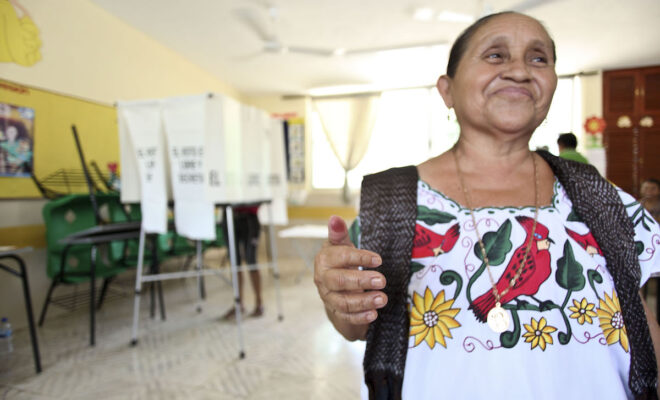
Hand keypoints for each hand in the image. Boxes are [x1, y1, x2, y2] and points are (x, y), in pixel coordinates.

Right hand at [314, 215, 386, 339]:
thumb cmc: (340, 261)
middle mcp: (323, 280)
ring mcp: (328, 298)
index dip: (359, 258)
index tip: (378, 260)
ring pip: (344, 302)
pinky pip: (347, 317)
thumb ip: (339, 233)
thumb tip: (334, 217)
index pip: (341, 257)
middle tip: (382, 280)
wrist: (334, 286)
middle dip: (362, 281)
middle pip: (340, 281)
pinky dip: (360, 317)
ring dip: (364, 301)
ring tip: (383, 298)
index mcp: (324, 260)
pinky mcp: (336, 313)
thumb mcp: (341, 246)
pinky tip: (374, 314)